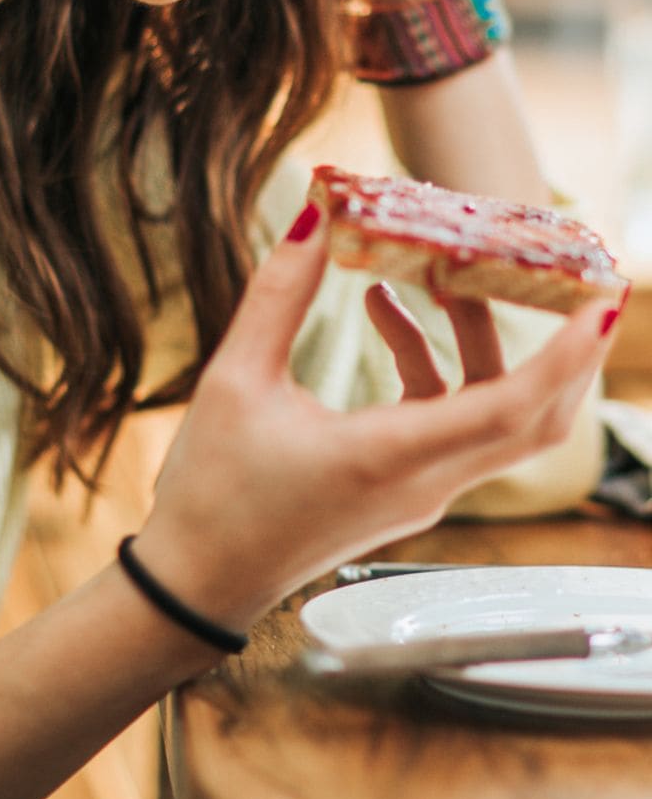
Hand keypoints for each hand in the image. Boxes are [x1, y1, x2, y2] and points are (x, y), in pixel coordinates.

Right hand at [134, 207, 617, 631]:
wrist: (198, 583)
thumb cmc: (211, 492)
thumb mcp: (235, 380)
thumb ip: (280, 295)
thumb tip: (318, 214)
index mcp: (388, 459)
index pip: (510, 409)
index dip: (563, 355)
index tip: (601, 302)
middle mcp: (423, 481)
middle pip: (533, 416)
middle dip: (563, 346)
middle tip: (572, 275)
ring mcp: (421, 491)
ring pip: (496, 415)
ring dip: (481, 340)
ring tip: (434, 271)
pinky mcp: (405, 488)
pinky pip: (451, 420)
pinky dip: (437, 364)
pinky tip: (385, 310)